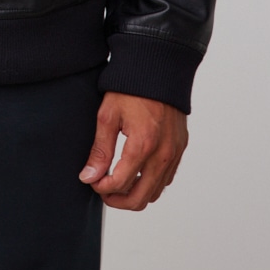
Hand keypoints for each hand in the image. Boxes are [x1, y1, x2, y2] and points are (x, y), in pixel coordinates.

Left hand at [78, 92, 187, 210]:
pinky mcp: (180, 149)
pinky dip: (150, 184)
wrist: (158, 69)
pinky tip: (135, 173)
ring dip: (134, 194)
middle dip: (117, 200)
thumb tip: (89, 177)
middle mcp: (163, 154)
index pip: (120, 184)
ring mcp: (174, 153)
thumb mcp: (108, 115)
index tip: (91, 181)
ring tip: (116, 183)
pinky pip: (166, 179)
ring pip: (154, 193)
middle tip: (102, 190)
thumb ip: (100, 150)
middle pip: (140, 198)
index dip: (101, 188)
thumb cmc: (131, 88)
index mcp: (143, 144)